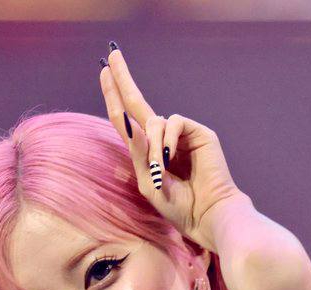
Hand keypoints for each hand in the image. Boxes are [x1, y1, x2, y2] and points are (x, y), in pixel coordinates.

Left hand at [99, 43, 249, 252]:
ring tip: (162, 168)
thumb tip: (128, 122)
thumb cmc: (177, 205)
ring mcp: (181, 134)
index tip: (104, 74)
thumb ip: (138, 153)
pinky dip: (167, 139)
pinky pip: (173, 122)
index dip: (114, 98)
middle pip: (138, 103)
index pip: (127, 120)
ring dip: (153, 144)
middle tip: (111, 54)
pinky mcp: (198, 133)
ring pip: (154, 120)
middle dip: (123, 80)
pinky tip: (170, 157)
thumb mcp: (148, 181)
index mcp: (148, 152)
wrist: (206, 213)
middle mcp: (162, 139)